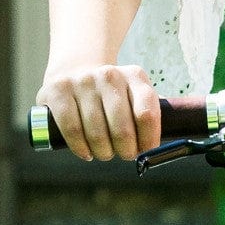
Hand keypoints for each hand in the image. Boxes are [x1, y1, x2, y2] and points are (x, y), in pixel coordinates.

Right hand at [36, 63, 160, 161]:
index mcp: (134, 75)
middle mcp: (110, 76)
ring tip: (105, 152)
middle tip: (126, 155)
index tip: (147, 150)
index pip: (147, 112)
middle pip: (122, 128)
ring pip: (96, 133)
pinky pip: (72, 130)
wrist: (76, 70)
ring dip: (104, 151)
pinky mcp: (59, 92)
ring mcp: (83, 82)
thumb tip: (166, 134)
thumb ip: (148, 109)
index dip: (149, 138)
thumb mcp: (133, 91)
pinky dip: (80, 148)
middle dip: (126, 150)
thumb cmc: (110, 91)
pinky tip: (86, 152)